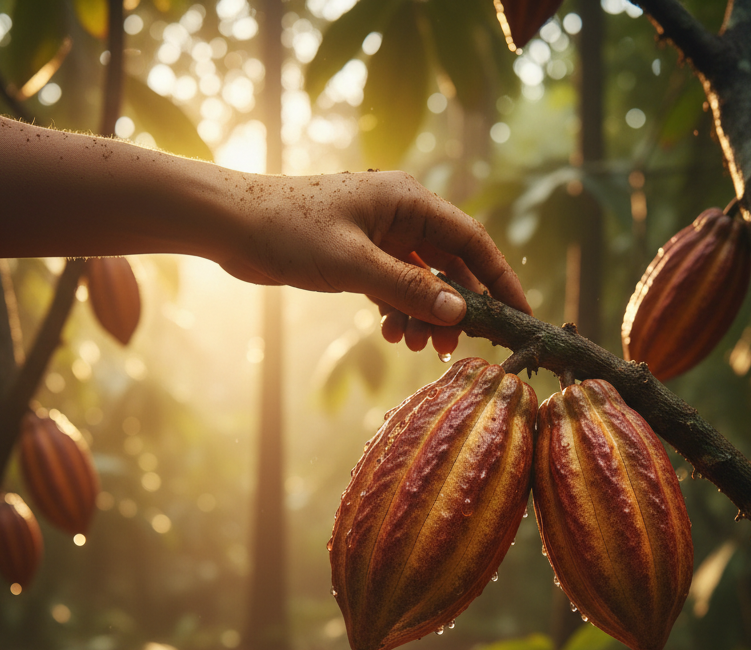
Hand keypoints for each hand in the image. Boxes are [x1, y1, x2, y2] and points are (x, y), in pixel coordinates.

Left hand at [218, 170, 530, 356]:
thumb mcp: (354, 264)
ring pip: (422, 280)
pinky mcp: (360, 253)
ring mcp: (380, 234)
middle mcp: (401, 213)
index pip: (471, 241)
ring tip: (417, 347)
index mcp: (408, 200)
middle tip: (457, 347)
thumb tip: (458, 314)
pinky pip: (395, 285)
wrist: (232, 224)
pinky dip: (399, 310)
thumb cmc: (289, 230)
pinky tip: (393, 333)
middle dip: (455, 308)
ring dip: (424, 315)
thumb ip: (408, 289)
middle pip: (450, 264)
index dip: (499, 279)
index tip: (519, 314)